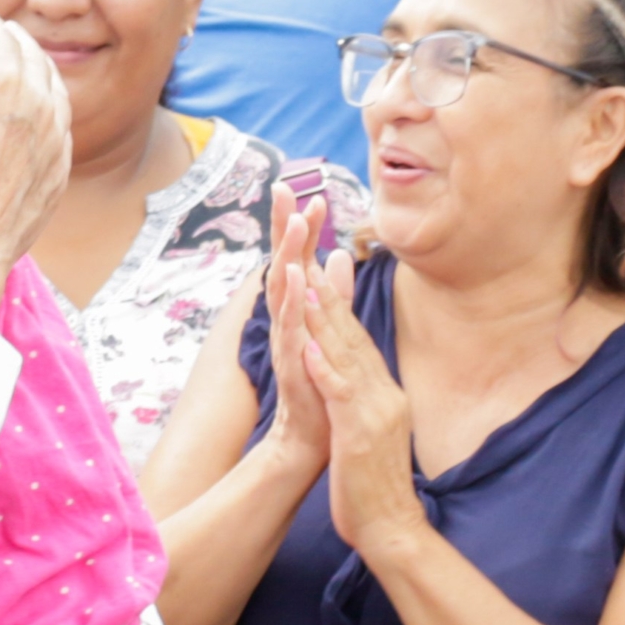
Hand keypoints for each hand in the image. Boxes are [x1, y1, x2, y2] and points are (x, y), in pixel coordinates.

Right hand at [256, 182, 331, 468]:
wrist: (310, 437)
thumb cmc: (319, 384)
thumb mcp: (329, 329)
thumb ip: (334, 293)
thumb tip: (342, 254)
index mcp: (298, 310)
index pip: (297, 259)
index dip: (300, 227)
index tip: (308, 189)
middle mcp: (286, 319)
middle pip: (282, 263)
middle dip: (283, 226)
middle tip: (284, 187)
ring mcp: (286, 338)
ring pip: (283, 288)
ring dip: (288, 253)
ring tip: (294, 220)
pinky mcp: (291, 361)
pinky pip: (290, 325)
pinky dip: (291, 300)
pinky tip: (295, 275)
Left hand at [293, 249, 424, 559]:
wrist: (391, 529)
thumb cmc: (372, 484)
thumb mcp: (368, 431)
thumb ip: (361, 397)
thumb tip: (355, 373)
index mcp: (384, 393)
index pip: (357, 339)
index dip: (336, 303)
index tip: (317, 269)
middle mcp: (384, 394)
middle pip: (353, 337)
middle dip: (328, 296)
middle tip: (308, 256)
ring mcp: (376, 413)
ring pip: (346, 357)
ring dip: (325, 321)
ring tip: (306, 285)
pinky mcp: (361, 435)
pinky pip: (341, 396)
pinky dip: (325, 369)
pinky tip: (309, 347)